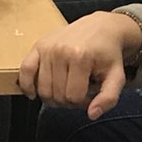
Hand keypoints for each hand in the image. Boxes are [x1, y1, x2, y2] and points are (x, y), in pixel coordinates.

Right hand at [17, 11, 139, 116]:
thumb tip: (92, 114)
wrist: (101, 27)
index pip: (73, 97)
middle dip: (68, 101)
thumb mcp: (117, 76)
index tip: (89, 95)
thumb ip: (109, 98)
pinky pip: (25, 70)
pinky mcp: (38, 45)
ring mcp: (47, 48)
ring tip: (64, 89)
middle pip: (56, 95)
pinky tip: (33, 93)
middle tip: (77, 93)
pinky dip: (27, 86)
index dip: (82, 103)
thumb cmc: (108, 53)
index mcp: (80, 57)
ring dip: (52, 96)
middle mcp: (61, 51)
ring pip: (42, 89)